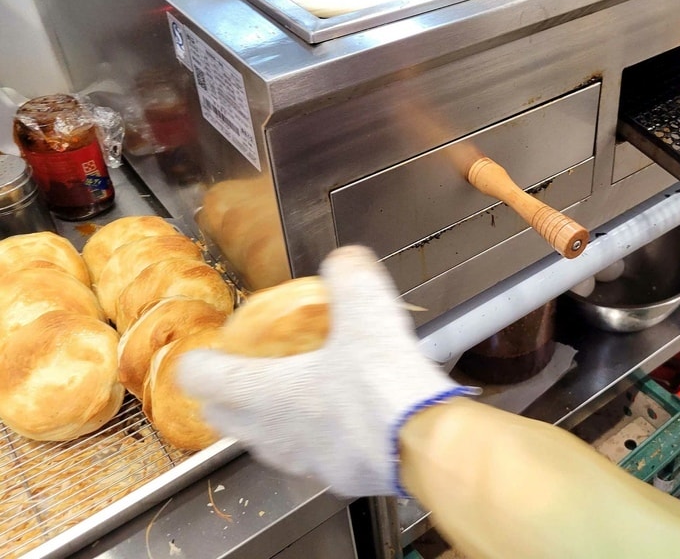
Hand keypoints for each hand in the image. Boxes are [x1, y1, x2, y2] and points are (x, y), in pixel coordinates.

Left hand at [177, 246, 472, 496]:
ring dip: (266, 416)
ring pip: (262, 440)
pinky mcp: (331, 477)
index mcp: (261, 392)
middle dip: (226, 393)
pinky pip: (304, 456)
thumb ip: (347, 276)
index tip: (209, 350)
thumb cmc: (384, 384)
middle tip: (247, 368)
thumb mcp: (367, 310)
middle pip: (221, 417)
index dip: (198, 360)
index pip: (200, 378)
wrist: (422, 445)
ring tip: (292, 391)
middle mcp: (269, 432)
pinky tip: (338, 417)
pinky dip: (309, 435)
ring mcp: (299, 461)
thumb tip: (343, 261)